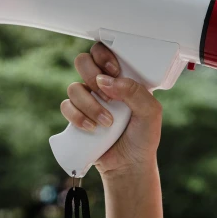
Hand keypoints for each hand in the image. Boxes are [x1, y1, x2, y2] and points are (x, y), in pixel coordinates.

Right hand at [60, 42, 162, 176]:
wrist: (129, 166)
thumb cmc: (143, 137)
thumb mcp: (150, 112)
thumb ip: (134, 91)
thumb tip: (106, 80)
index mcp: (121, 77)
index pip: (104, 51)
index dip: (104, 56)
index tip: (114, 71)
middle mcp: (102, 85)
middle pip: (83, 61)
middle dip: (93, 76)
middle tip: (108, 96)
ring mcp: (88, 100)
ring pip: (74, 87)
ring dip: (90, 105)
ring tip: (107, 122)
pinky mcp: (76, 116)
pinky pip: (65, 106)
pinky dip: (78, 117)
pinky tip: (92, 128)